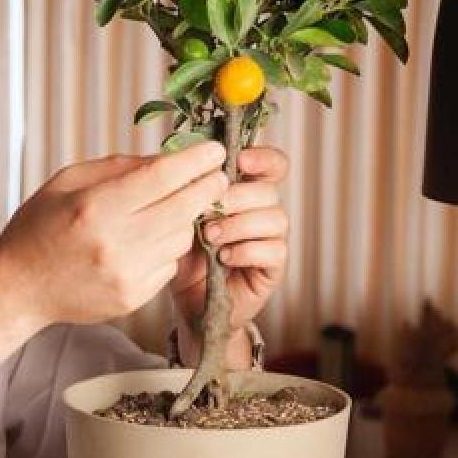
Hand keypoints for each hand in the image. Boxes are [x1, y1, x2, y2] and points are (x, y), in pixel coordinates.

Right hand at [0, 142, 229, 327]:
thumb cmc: (40, 227)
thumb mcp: (68, 181)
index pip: (161, 178)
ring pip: (182, 237)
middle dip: (207, 187)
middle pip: (184, 208)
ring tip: (163, 210)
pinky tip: (144, 242)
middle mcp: (115, 244)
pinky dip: (165, 248)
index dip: (194, 161)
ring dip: (183, 219)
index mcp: (95, 207)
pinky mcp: (134, 298)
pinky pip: (170, 264)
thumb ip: (120, 167)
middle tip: (217, 175)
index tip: (214, 150)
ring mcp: (127, 276)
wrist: (19, 288)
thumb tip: (170, 158)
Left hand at [168, 146, 290, 340]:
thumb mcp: (182, 219)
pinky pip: (274, 250)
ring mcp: (272, 239)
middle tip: (207, 210)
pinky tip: (224, 257)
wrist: (190, 300)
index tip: (239, 160)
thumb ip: (189, 192)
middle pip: (268, 191)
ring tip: (210, 237)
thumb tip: (184, 163)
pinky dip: (246, 250)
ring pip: (274, 218)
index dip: (262, 158)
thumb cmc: (186, 254)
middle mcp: (264, 212)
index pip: (272, 165)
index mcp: (246, 192)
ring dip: (238, 224)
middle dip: (236, 197)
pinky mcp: (273, 267)